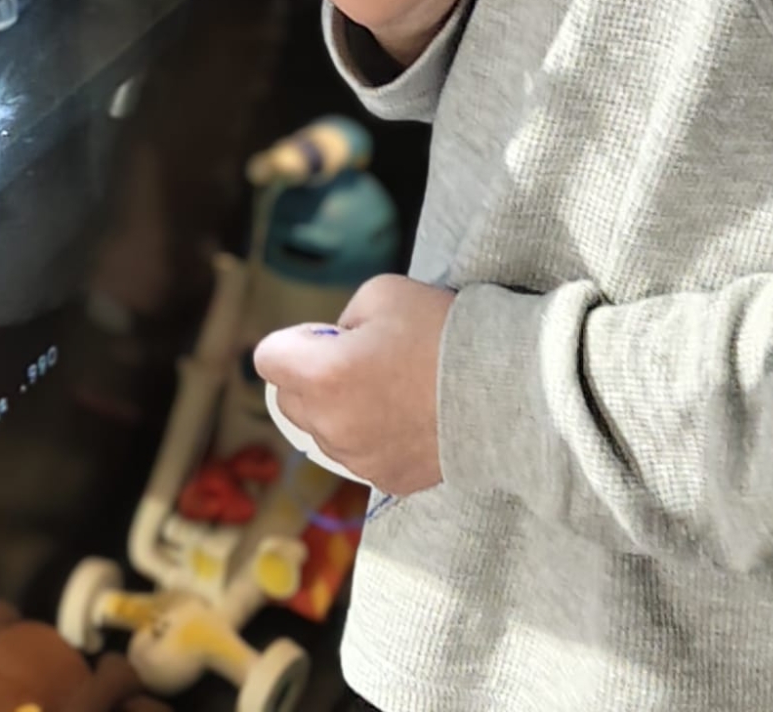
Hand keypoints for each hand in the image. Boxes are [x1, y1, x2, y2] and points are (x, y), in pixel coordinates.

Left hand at [255, 276, 455, 495]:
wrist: (503, 388)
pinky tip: (408, 416)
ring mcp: (357, 459)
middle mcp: (331, 425)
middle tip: (360, 359)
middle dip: (311, 377)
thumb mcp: (383, 292)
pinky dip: (371, 436)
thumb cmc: (441, 332)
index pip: (269, 358)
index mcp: (322, 375)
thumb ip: (344, 319)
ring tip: (391, 388)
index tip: (328, 337)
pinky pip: (359, 454)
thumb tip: (336, 343)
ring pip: (324, 430)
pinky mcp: (385, 480)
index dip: (295, 341)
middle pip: (290, 399)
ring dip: (340, 409)